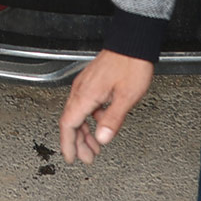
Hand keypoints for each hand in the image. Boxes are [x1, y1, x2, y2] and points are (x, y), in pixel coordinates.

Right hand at [58, 49, 156, 163]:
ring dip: (84, 132)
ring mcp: (85, 85)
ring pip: (77, 114)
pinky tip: (100, 124)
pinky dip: (89, 120)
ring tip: (94, 146)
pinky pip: (84, 105)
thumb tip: (103, 138)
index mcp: (86, 95)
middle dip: (78, 143)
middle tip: (87, 157)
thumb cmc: (131, 65)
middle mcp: (81, 90)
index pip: (68, 125)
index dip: (68, 144)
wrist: (132, 43)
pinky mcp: (91, 81)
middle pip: (71, 122)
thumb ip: (113, 119)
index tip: (71, 158)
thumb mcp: (126, 97)